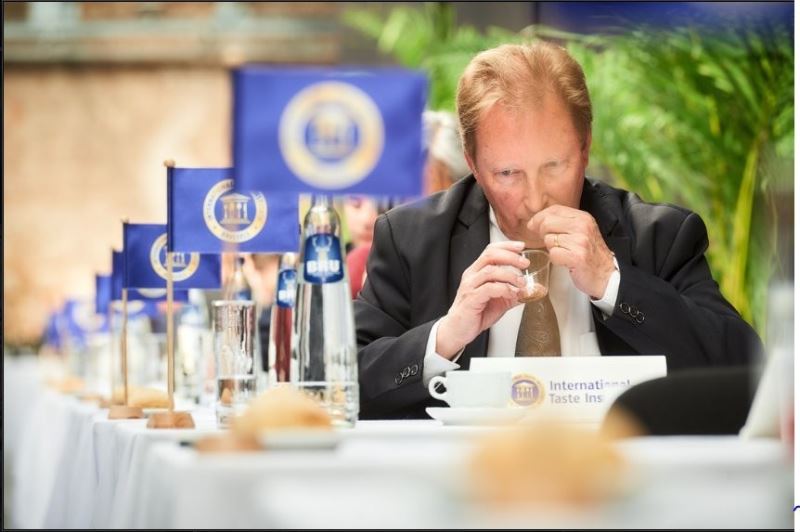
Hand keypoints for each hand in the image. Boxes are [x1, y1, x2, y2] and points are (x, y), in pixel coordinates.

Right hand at [436, 241, 528, 358]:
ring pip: (490, 271)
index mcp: (476, 272)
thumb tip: (530, 291)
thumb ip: (512, 294)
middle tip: (525, 263)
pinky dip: (504, 289)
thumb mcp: (498, 301)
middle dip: (510, 256)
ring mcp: (470, 286)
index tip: (521, 246)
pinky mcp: (471, 299)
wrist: (457, 331)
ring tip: (521, 282)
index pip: (490, 250)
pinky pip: (489, 288)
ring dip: (510, 274)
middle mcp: (472, 276)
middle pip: (490, 255)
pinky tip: (513, 293)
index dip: (506, 246)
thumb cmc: (474, 314)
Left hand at [528, 205, 615, 299]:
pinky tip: (566, 261)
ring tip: (564, 253)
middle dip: (542, 233)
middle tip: (551, 242)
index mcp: (583, 217)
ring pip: (548, 239)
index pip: (554, 209)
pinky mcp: (576, 257)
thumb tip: (535, 222)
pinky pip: (553, 254)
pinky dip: (556, 259)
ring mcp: (580, 241)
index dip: (539, 217)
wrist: (607, 275)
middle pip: (547, 223)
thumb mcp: (581, 231)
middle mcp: (582, 226)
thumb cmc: (590, 254)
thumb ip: (563, 223)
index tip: (534, 225)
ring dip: (552, 248)